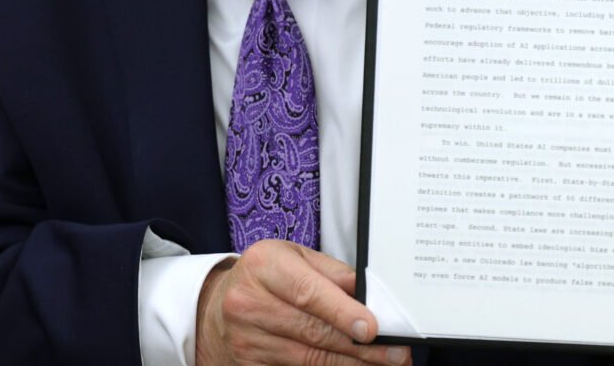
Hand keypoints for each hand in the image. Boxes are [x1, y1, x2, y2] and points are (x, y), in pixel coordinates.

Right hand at [194, 240, 409, 364]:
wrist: (218, 306)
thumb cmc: (266, 277)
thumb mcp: (295, 258)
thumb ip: (333, 273)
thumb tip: (371, 294)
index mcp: (263, 265)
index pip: (308, 292)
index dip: (342, 312)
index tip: (371, 328)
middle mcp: (248, 303)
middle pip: (312, 330)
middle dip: (359, 346)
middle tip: (396, 353)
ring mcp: (245, 339)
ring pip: (308, 358)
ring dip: (350, 363)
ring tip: (382, 362)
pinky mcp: (248, 365)